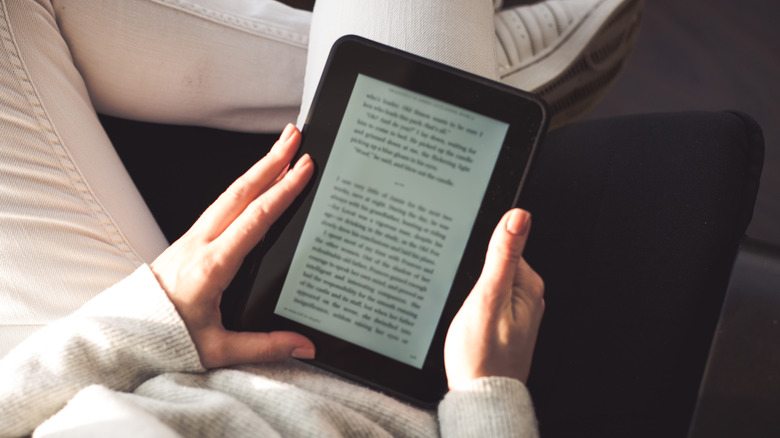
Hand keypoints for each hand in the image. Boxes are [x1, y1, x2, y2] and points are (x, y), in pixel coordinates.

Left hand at [150, 124, 315, 368]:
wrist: (123, 333)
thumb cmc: (166, 338)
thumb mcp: (218, 348)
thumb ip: (264, 346)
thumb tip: (305, 345)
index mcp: (213, 266)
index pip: (255, 219)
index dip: (282, 191)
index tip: (303, 168)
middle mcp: (201, 244)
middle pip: (240, 193)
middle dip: (270, 161)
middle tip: (295, 136)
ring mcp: (191, 238)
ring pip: (229, 194)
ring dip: (256, 169)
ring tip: (280, 149)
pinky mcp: (188, 241)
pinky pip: (220, 206)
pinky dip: (242, 187)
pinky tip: (254, 182)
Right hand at [444, 208, 544, 387]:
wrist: (480, 397)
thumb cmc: (483, 355)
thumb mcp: (488, 297)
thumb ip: (503, 255)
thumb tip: (519, 216)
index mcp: (529, 284)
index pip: (503, 247)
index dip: (479, 257)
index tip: (467, 274)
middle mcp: (528, 297)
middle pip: (495, 266)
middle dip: (475, 277)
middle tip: (465, 301)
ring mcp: (517, 313)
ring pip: (488, 285)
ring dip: (473, 295)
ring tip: (467, 316)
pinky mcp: (504, 326)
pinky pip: (487, 303)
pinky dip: (474, 308)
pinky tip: (468, 324)